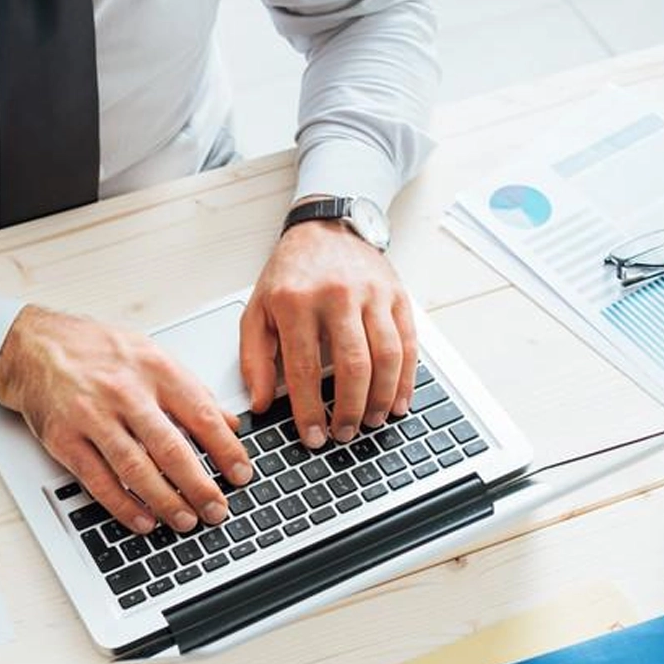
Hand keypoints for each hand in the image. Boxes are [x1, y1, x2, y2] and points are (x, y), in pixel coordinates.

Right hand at [0, 306, 252, 534]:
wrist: (34, 345)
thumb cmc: (96, 350)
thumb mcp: (152, 356)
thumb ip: (192, 391)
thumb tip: (230, 424)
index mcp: (154, 369)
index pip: (201, 415)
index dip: (226, 450)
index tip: (242, 475)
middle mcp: (125, 392)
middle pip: (171, 448)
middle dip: (200, 485)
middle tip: (218, 509)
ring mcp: (92, 416)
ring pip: (135, 468)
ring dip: (165, 501)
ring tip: (186, 520)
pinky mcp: (65, 438)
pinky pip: (99, 480)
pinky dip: (123, 505)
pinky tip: (143, 520)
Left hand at [240, 218, 416, 447]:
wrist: (326, 227)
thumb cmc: (290, 274)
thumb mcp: (258, 311)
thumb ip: (254, 358)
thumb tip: (259, 403)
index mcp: (296, 302)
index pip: (303, 369)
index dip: (310, 410)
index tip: (313, 436)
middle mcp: (336, 296)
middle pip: (352, 366)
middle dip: (350, 410)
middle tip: (345, 434)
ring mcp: (371, 294)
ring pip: (386, 356)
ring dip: (381, 398)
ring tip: (373, 422)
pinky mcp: (397, 294)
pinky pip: (408, 342)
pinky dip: (406, 378)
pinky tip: (398, 400)